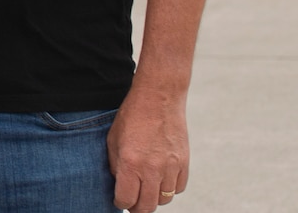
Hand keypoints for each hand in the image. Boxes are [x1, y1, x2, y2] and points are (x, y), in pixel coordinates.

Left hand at [109, 83, 188, 211]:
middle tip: (133, 201)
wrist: (158, 97)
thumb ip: (116, 166)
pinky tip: (161, 178)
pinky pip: (178, 188)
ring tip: (146, 188)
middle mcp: (152, 168)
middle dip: (137, 207)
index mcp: (130, 163)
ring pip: (164, 199)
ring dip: (154, 198)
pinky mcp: (184, 162)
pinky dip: (169, 188)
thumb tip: (120, 185)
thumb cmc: (132, 116)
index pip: (126, 199)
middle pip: (147, 206)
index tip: (119, 198)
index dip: (120, 202)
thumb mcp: (113, 139)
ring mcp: (171, 167)